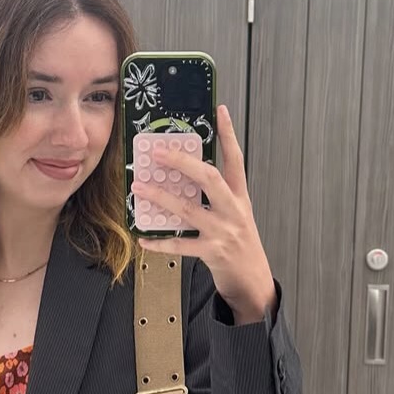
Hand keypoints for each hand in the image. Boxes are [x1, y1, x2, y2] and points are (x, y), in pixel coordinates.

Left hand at [130, 105, 276, 322]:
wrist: (254, 282)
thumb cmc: (241, 247)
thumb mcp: (237, 217)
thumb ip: (217, 199)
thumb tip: (186, 180)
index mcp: (240, 198)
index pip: (236, 160)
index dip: (228, 134)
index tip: (219, 110)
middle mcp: (233, 211)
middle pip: (209, 178)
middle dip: (182, 162)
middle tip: (159, 152)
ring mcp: (223, 232)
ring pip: (188, 210)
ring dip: (161, 197)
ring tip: (140, 187)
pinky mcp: (212, 253)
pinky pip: (180, 245)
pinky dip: (159, 242)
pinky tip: (144, 238)